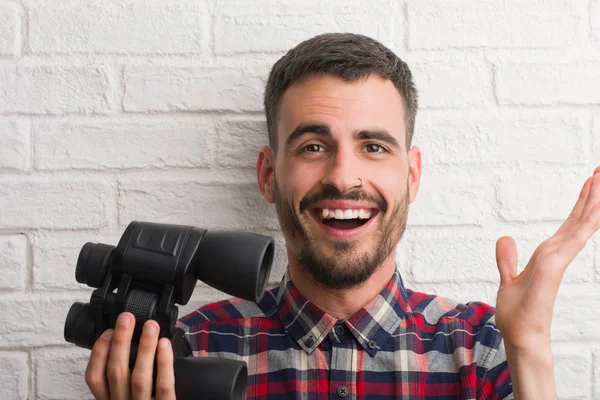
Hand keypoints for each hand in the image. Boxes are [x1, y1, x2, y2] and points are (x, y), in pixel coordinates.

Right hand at [85, 312, 175, 399]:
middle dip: (120, 341)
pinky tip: (165, 345)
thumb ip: (123, 382)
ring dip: (144, 348)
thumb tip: (127, 345)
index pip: (94, 377)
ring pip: (139, 377)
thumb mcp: (124, 399)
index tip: (109, 330)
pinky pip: (164, 387)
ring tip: (150, 326)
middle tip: (127, 318)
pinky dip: (164, 364)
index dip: (99, 351)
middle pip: (116, 372)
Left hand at [494, 166, 599, 350]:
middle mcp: (557, 254)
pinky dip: (586, 220)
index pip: (569, 223)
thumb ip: (508, 259)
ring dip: (592, 200)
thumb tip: (505, 238)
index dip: (581, 203)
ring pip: (581, 223)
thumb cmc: (518, 313)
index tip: (591, 181)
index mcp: (549, 255)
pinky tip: (595, 204)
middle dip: (591, 194)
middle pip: (579, 218)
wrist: (520, 335)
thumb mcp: (508, 279)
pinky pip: (574, 237)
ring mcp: (558, 259)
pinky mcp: (554, 265)